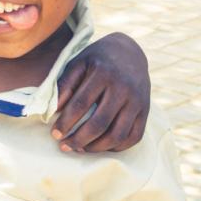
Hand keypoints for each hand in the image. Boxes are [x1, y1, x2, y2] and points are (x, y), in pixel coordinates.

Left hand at [53, 32, 148, 151]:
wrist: (130, 52)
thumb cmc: (97, 60)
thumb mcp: (78, 63)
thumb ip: (65, 85)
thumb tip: (53, 110)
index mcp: (103, 74)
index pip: (81, 104)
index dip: (66, 122)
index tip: (55, 134)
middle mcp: (124, 89)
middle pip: (100, 123)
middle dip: (79, 139)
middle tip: (64, 146)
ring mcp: (138, 101)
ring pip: (118, 134)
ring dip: (97, 147)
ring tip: (80, 148)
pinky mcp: (146, 111)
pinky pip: (134, 136)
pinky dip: (117, 147)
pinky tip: (100, 146)